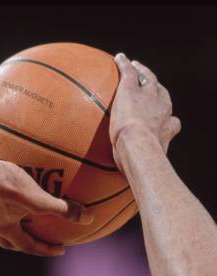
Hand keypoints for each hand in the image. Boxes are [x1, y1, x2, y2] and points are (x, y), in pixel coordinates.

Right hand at [0, 151, 78, 255]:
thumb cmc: (3, 186)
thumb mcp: (37, 198)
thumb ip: (62, 208)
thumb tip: (87, 218)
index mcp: (5, 229)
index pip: (29, 246)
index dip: (46, 249)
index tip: (60, 249)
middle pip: (7, 241)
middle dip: (22, 243)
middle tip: (34, 240)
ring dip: (4, 223)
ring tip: (12, 215)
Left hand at [110, 53, 180, 168]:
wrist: (136, 146)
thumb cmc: (141, 163)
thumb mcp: (146, 171)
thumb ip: (144, 178)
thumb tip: (140, 199)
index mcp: (167, 130)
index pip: (172, 123)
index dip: (168, 122)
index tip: (167, 122)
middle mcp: (162, 110)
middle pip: (162, 96)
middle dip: (157, 91)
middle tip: (150, 86)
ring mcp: (148, 97)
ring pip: (148, 78)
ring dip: (142, 71)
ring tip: (136, 66)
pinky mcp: (131, 89)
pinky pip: (129, 72)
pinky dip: (124, 65)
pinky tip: (119, 59)